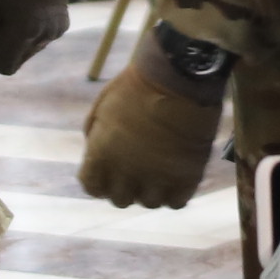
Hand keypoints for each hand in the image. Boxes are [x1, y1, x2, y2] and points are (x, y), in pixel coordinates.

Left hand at [0, 0, 72, 74]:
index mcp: (24, 33)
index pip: (4, 65)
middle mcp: (44, 36)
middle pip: (18, 58)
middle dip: (5, 45)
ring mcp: (56, 30)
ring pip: (31, 48)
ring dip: (19, 37)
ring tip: (14, 12)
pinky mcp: (63, 22)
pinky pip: (43, 36)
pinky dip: (33, 28)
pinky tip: (29, 10)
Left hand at [79, 27, 226, 207]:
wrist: (178, 76)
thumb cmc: (138, 85)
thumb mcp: (102, 106)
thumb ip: (95, 136)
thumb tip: (95, 153)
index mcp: (101, 154)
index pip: (92, 187)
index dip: (100, 180)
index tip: (110, 170)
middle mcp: (126, 172)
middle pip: (120, 199)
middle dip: (125, 186)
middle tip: (137, 169)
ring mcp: (158, 177)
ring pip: (150, 203)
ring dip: (152, 190)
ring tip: (159, 171)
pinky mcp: (187, 176)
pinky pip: (176, 202)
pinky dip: (175, 193)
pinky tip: (176, 176)